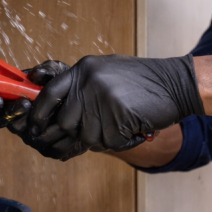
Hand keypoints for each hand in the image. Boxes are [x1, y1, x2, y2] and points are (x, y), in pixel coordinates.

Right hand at [0, 60, 93, 160]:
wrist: (92, 108)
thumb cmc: (69, 88)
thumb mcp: (60, 73)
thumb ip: (47, 70)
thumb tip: (34, 75)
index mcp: (10, 100)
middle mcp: (16, 120)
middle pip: (1, 121)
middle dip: (11, 112)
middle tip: (25, 104)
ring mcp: (30, 135)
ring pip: (23, 134)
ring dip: (33, 122)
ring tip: (48, 112)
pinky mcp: (47, 149)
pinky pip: (46, 147)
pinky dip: (56, 135)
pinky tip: (64, 127)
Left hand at [29, 54, 203, 151]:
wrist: (176, 84)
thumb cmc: (140, 82)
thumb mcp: (104, 73)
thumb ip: (79, 87)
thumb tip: (51, 111)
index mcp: (83, 69)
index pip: (48, 94)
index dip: (39, 115)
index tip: (35, 128)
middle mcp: (89, 82)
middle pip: (66, 122)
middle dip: (79, 131)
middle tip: (101, 127)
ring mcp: (103, 99)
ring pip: (87, 136)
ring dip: (105, 136)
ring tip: (123, 122)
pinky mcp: (118, 117)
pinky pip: (109, 142)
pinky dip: (122, 140)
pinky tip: (134, 126)